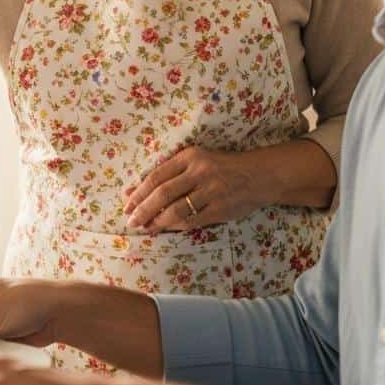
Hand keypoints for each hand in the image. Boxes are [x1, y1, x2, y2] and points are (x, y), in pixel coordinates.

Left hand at [123, 147, 260, 231]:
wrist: (258, 175)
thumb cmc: (221, 166)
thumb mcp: (197, 159)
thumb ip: (173, 172)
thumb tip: (139, 191)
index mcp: (190, 156)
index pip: (157, 175)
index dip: (139, 192)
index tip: (127, 204)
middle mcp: (200, 172)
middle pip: (163, 194)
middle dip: (143, 209)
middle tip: (131, 220)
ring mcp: (211, 191)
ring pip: (176, 210)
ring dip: (157, 221)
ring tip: (146, 227)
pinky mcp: (220, 209)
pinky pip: (192, 221)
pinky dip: (176, 226)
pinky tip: (166, 228)